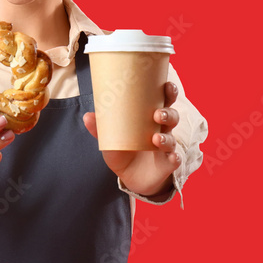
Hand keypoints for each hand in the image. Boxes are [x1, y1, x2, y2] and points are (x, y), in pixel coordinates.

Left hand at [82, 82, 180, 197]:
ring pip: (172, 139)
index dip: (168, 92)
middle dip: (168, 113)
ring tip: (156, 138)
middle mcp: (162, 130)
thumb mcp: (110, 139)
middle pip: (172, 117)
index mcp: (150, 119)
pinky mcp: (167, 164)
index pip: (164, 101)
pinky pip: (175, 160)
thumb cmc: (123, 150)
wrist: (130, 177)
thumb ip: (100, 128)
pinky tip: (173, 157)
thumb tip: (87, 116)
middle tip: (157, 113)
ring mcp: (166, 148)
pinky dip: (175, 158)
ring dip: (167, 137)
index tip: (166, 85)